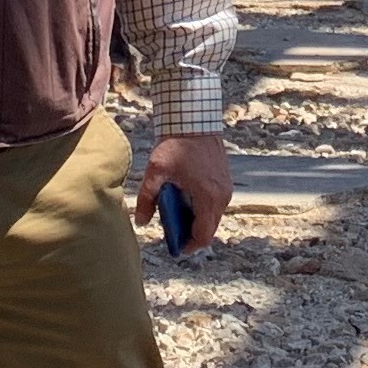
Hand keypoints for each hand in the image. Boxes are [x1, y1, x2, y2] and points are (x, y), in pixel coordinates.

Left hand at [136, 132, 232, 248]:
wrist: (195, 121)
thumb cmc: (177, 145)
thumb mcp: (156, 171)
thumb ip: (146, 199)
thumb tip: (141, 222)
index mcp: (208, 198)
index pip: (203, 235)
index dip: (188, 245)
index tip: (175, 247)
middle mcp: (222, 196)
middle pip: (209, 229)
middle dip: (191, 234)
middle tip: (172, 232)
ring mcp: (226, 188)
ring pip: (213, 217)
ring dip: (197, 220)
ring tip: (176, 213)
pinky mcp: (225, 181)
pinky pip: (215, 204)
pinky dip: (202, 208)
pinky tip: (186, 200)